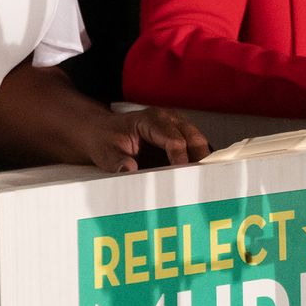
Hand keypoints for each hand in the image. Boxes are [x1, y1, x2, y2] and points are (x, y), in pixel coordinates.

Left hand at [79, 106, 209, 173]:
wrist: (102, 131)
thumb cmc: (104, 140)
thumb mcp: (104, 152)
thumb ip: (116, 161)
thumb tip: (130, 169)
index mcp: (150, 120)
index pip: (174, 140)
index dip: (181, 160)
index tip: (183, 179)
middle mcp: (168, 119)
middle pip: (195, 139)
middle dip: (201, 161)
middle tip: (202, 185)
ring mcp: (177, 126)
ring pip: (200, 144)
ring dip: (203, 163)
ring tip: (203, 185)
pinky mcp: (180, 137)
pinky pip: (196, 149)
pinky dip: (199, 163)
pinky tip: (198, 181)